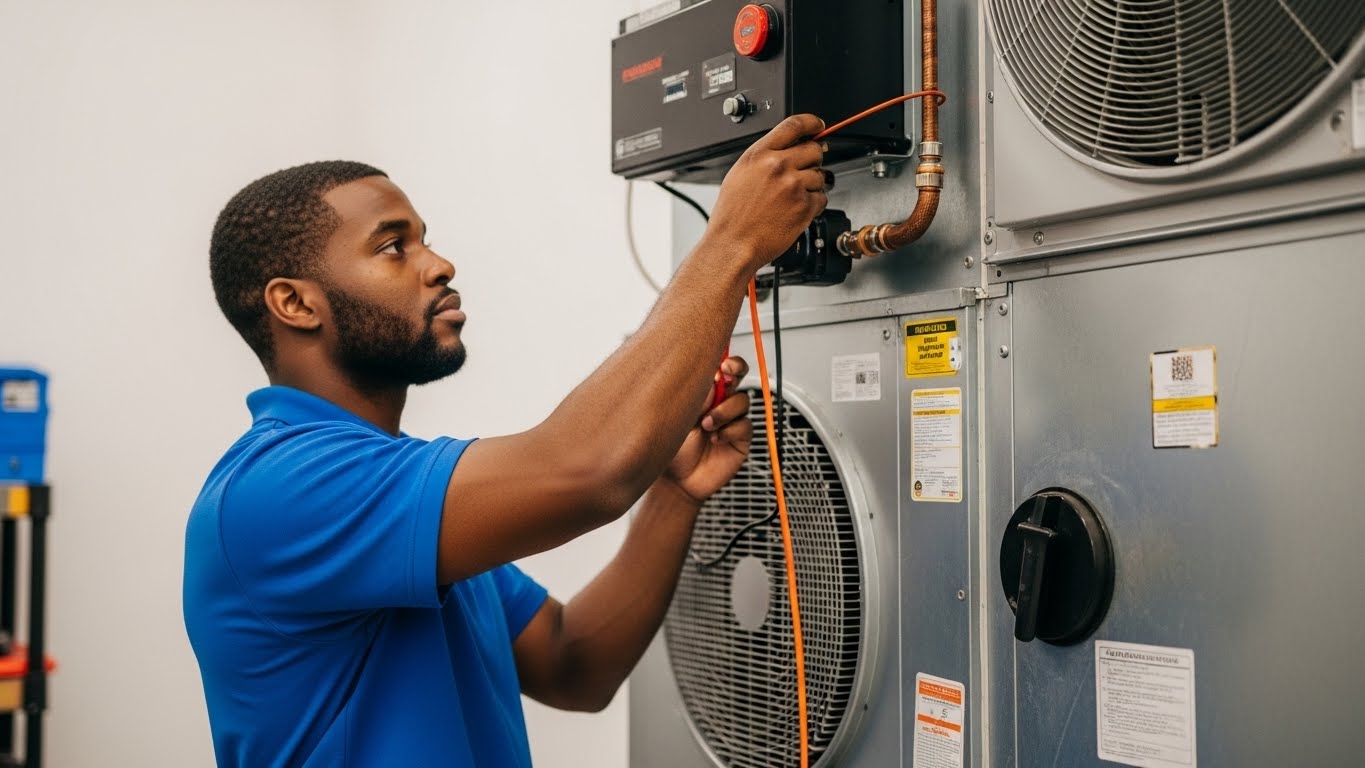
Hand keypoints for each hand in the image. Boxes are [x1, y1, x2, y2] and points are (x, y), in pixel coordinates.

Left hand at [663, 357, 752, 502]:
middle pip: (739, 376)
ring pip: (742, 401)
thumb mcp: (679, 418)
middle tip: (726, 375)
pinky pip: (745, 425)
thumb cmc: (673, 449)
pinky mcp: (741, 438)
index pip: (720, 369)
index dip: (726, 361)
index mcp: (704, 393)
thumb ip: (696, 398)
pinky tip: (715, 439)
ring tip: (706, 425)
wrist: (678, 480)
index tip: (722, 363)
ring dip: (724, 411)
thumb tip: (712, 379)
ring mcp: (732, 420)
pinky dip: (730, 430)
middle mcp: (720, 402)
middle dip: (735, 370)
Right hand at [706, 113, 828, 272]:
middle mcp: (778, 166)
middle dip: (813, 159)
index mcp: (760, 154)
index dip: (812, 123)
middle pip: (814, 149)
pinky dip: (814, 204)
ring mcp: (794, 185)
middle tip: (805, 170)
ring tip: (793, 197)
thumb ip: (763, 158)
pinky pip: (822, 198)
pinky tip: (796, 210)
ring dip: (813, 185)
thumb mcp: (739, 174)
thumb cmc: (732, 216)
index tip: (818, 125)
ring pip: (821, 175)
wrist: (733, 244)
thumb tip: (785, 150)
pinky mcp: (805, 206)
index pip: (794, 124)